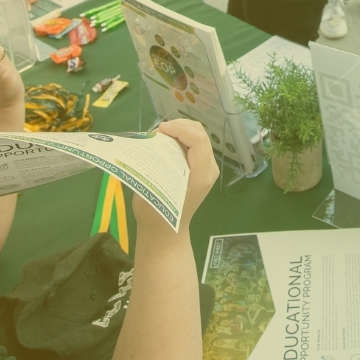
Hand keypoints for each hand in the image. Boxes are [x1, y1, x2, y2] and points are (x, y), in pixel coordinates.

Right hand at [133, 119, 218, 238]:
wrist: (166, 233)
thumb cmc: (156, 215)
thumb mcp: (152, 190)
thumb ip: (155, 164)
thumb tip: (151, 140)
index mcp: (201, 175)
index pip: (198, 140)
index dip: (179, 129)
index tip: (159, 129)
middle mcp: (209, 169)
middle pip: (200, 134)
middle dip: (179, 126)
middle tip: (158, 131)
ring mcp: (207, 168)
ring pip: (198, 137)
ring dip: (179, 130)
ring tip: (160, 135)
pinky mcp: (201, 168)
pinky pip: (195, 145)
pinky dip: (180, 138)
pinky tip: (165, 142)